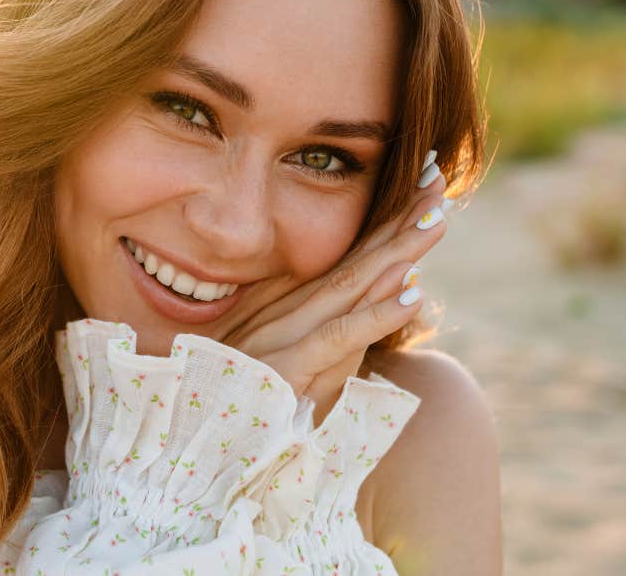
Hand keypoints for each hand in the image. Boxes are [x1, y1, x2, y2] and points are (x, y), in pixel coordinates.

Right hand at [222, 150, 452, 422]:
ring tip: (435, 219)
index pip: (346, 255)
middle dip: (398, 218)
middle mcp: (285, 311)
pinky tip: (411, 295)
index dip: (385, 219)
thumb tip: (397, 295)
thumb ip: (340, 344)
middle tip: (438, 179)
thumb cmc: (242, 413)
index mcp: (286, 306)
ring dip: (396, 251)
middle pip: (354, 259)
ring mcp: (283, 336)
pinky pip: (337, 337)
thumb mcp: (296, 372)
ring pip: (350, 286)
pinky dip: (376, 317)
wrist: (187, 447)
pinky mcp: (286, 369)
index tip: (422, 186)